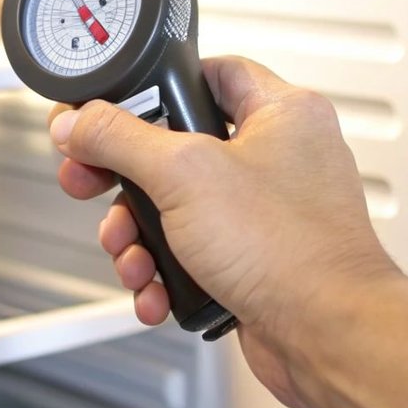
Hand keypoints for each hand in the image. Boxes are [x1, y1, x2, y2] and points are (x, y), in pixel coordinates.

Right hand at [47, 56, 401, 407]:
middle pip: (177, 148)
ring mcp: (269, 213)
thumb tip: (80, 122)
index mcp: (283, 113)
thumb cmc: (291, 251)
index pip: (209, 71)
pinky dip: (166, 274)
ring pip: (178, 208)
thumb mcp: (184, 175)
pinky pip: (193, 255)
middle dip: (127, 179)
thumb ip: (120, 139)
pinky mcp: (257, 261)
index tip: (109, 107)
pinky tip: (156, 289)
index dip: (154, 85)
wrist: (326, 335)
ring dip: (139, 236)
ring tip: (131, 254)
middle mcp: (281, 158)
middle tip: (93, 183)